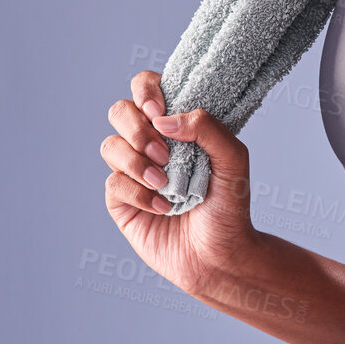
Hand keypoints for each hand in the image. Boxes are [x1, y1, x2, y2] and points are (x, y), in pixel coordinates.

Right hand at [100, 70, 258, 296]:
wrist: (220, 256)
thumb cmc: (230, 206)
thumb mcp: (234, 160)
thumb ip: (207, 128)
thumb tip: (163, 119)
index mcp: (176, 125)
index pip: (147, 87)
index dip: (145, 90)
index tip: (158, 110)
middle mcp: (150, 143)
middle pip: (120, 111)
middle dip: (137, 129)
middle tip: (164, 155)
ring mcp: (133, 171)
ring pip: (110, 145)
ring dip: (136, 162)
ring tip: (165, 184)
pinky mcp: (121, 200)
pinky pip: (113, 182)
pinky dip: (138, 194)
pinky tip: (164, 208)